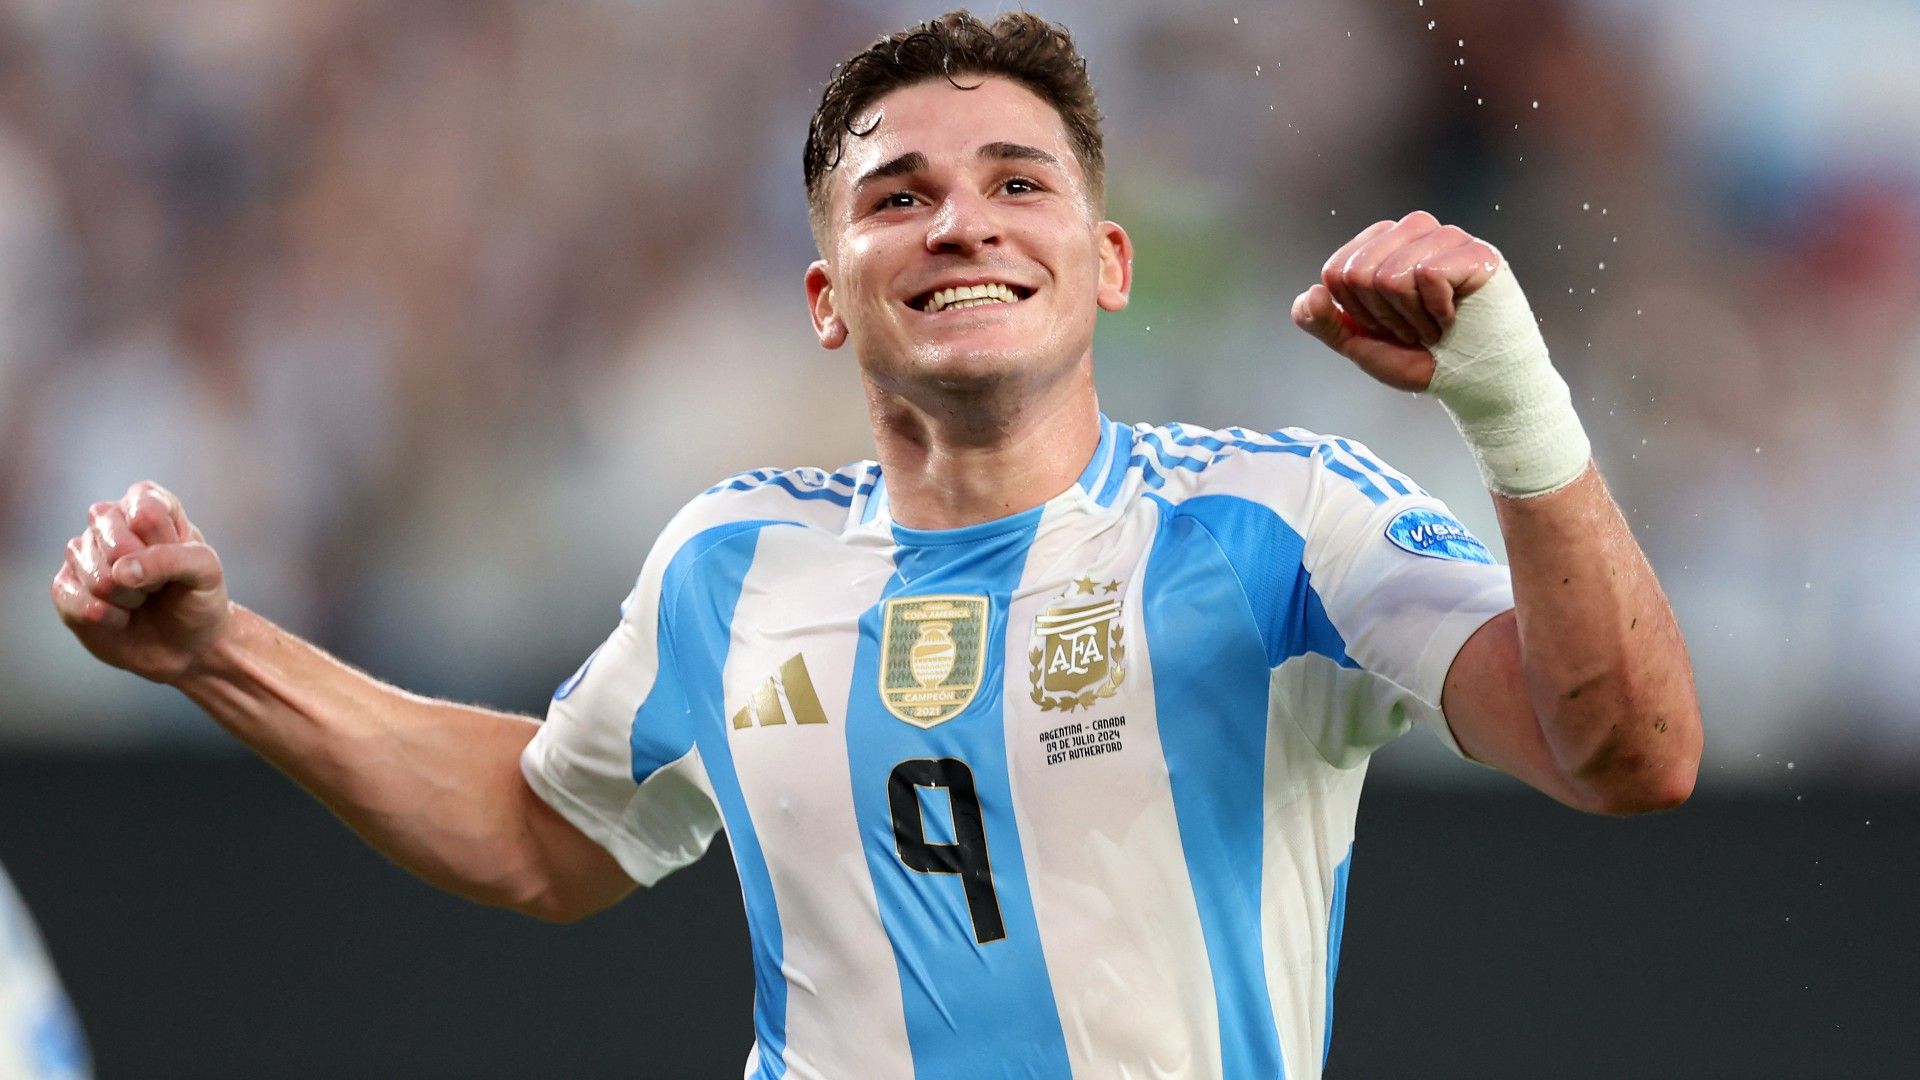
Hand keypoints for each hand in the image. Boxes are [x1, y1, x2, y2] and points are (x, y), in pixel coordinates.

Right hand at [50, 481, 231, 683]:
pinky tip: (120, 617)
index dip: (166, 545)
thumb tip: (120, 571)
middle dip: (146, 577)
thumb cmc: (197, 597)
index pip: (145, 512)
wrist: (186, 643)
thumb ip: (172, 559)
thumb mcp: (206, 572)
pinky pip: (73, 600)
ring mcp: (83, 552)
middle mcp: (108, 520)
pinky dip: (107, 617)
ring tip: (141, 599)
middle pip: (115, 544)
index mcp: (147, 502)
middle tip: (158, 585)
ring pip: (97, 576)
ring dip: (128, 599)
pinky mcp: (65, 586)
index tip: (181, 560)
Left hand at [1290, 210, 1501, 391]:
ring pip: (1391, 276)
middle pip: (1359, 273)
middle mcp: (1412, 229)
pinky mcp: (1476, 252)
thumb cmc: (1419, 356)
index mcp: (1380, 242)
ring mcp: (1446, 236)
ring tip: (1435, 324)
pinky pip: (1428, 276)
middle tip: (1413, 328)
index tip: (1387, 325)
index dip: (1357, 312)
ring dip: (1412, 319)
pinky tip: (1455, 317)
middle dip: (1383, 317)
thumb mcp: (1359, 343)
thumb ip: (1324, 322)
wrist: (1472, 382)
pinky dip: (1438, 313)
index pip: (1336, 272)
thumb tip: (1311, 294)